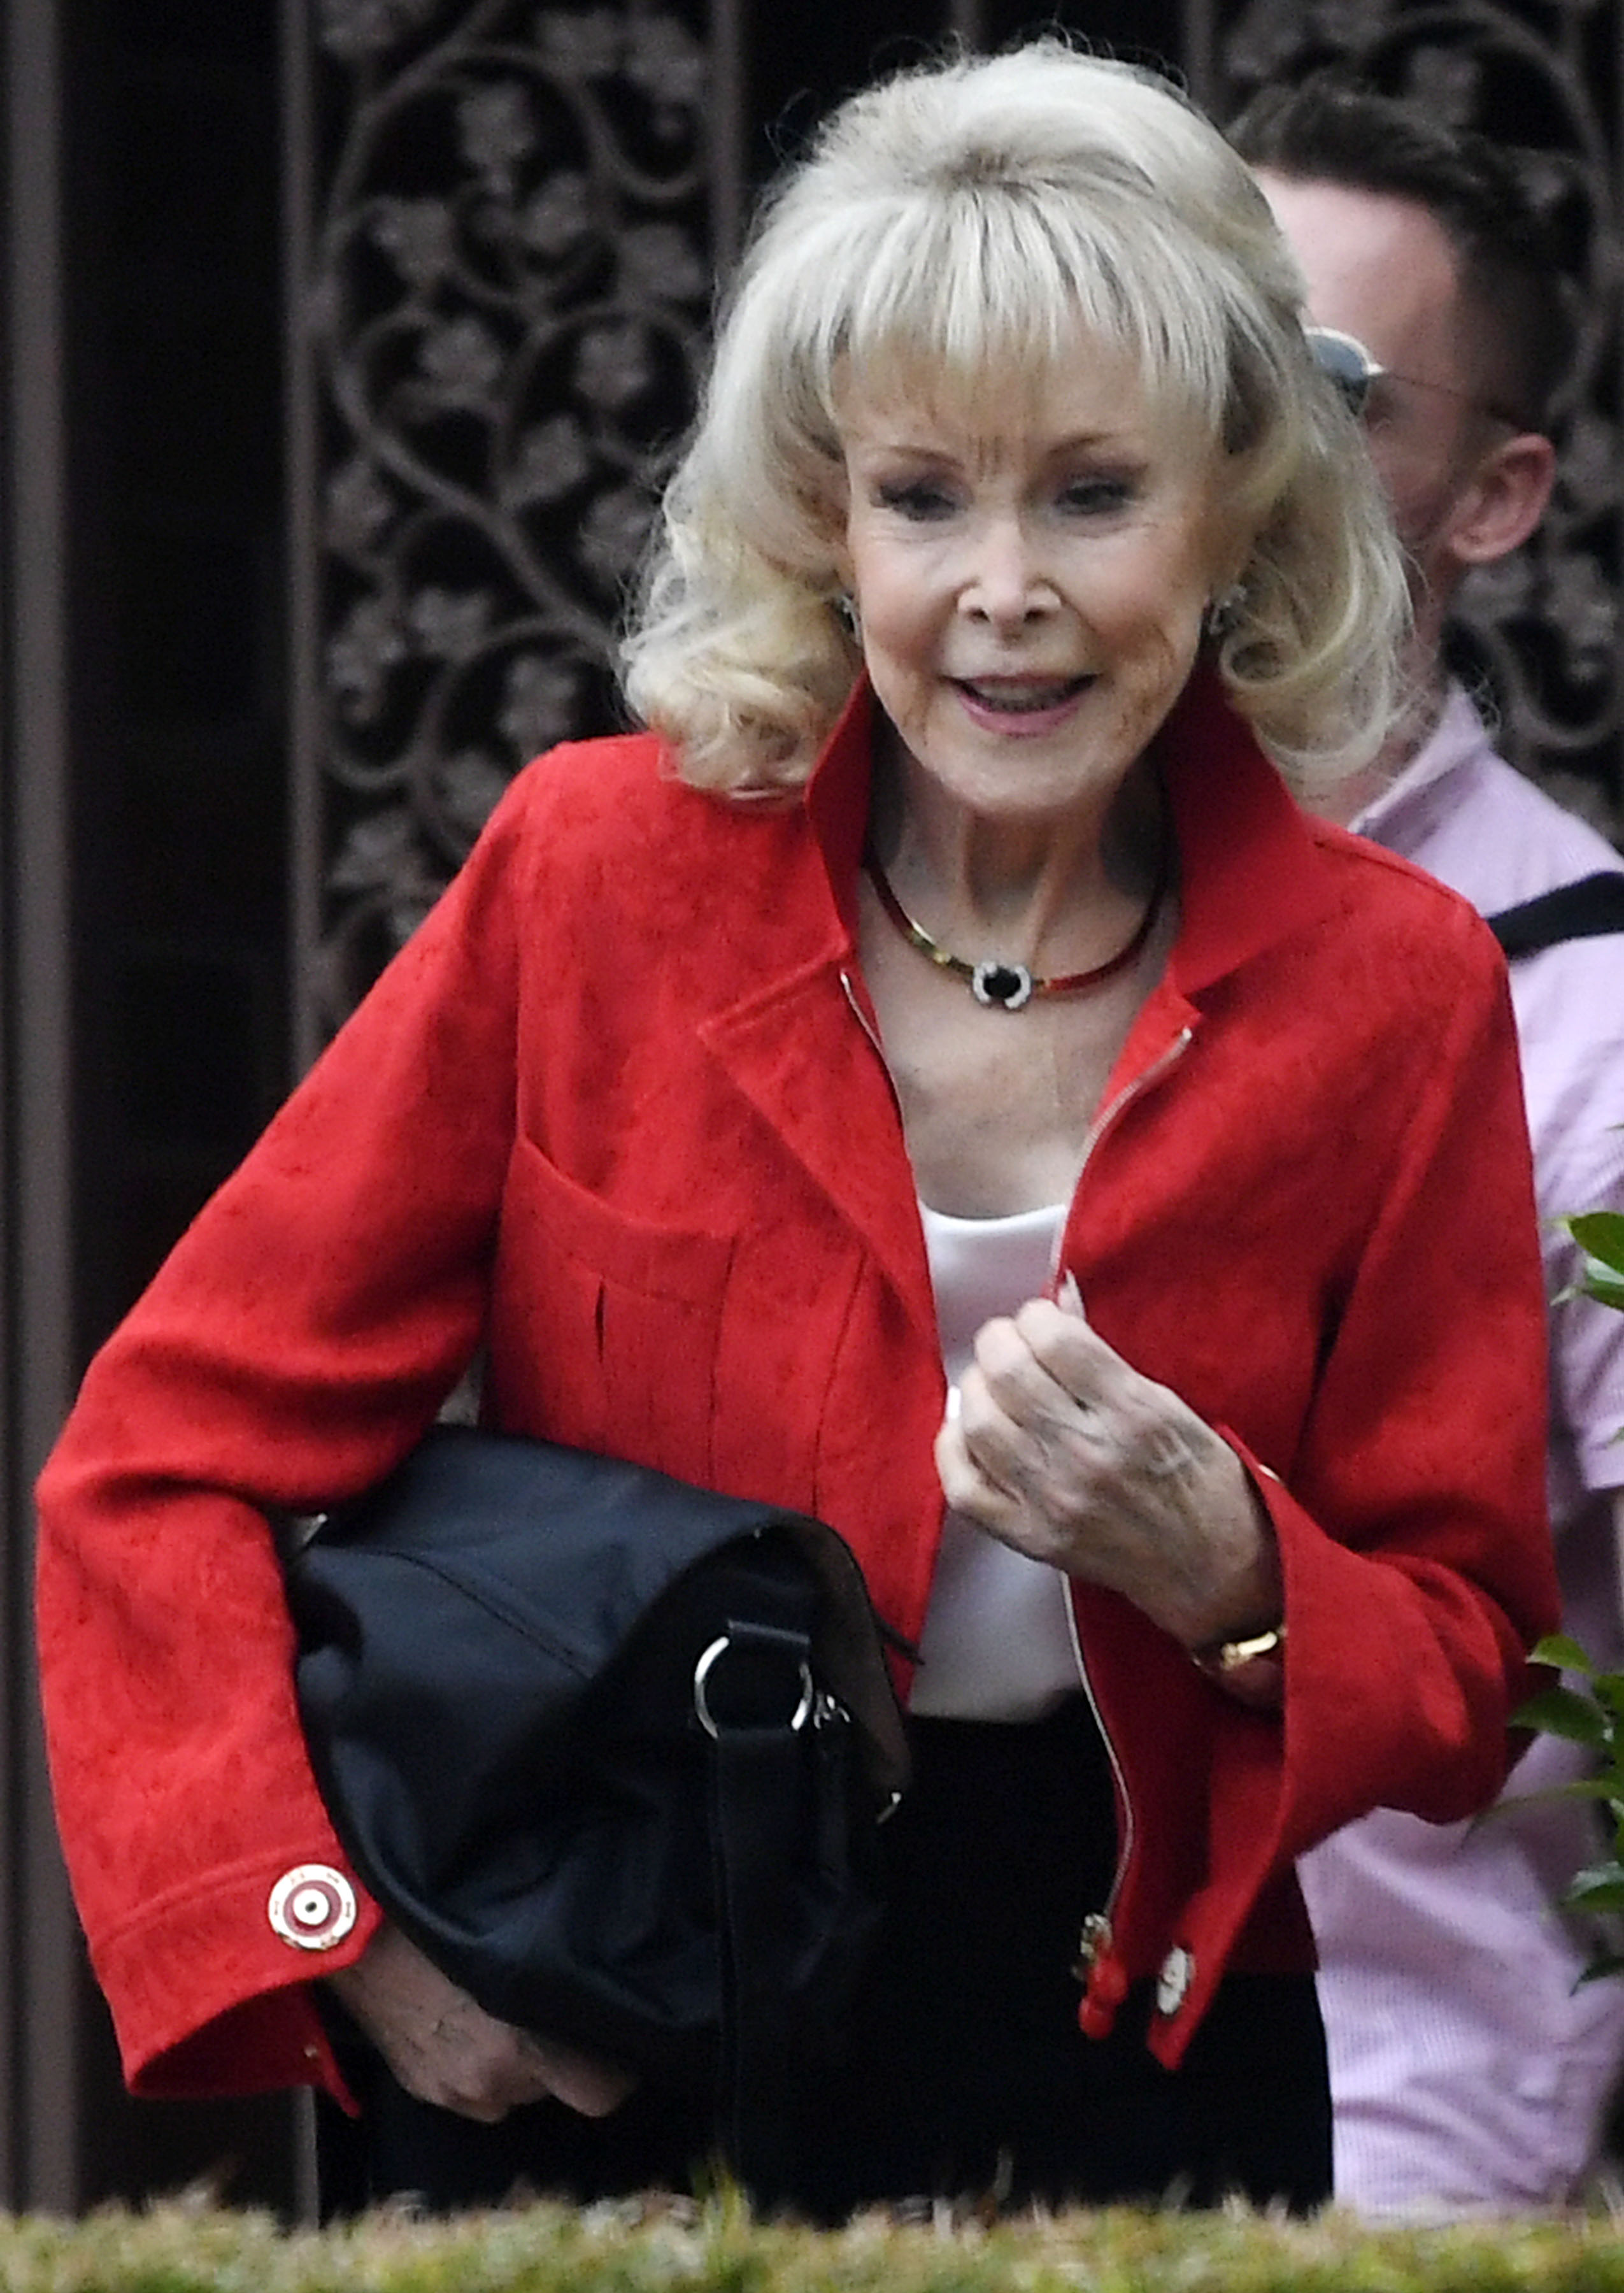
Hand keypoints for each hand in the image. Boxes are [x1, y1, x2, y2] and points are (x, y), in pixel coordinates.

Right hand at [325, 1921, 636, 2123]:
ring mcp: (453, 2090)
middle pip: (558, 2091)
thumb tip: (602, 1958)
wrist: (349, 1929)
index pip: (602, 2091)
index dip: (617, 2068)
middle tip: (558, 2019)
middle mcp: (493, 2079)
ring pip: (513, 2093)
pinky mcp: (419, 2089)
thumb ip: (559, 1966)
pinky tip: (464, 2024)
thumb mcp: (515, 1933)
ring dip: (518, 2068)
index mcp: (524, 2042)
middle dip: (563, 2063)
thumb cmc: (437, 1914)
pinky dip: (477, 2069)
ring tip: (505, 2014)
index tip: (619, 2037)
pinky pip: (470, 2092)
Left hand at [934, 1292, 1280, 1650]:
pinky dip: (953, 1449)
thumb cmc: (1197, 1478)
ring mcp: (1053, 1500)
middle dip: (999, 1341)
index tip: (1041, 1320)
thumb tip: (1059, 1298)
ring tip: (992, 1384)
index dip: (1036, 1316)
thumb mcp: (1167, 1403)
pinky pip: (964, 1487)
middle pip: (1008, 1374)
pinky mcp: (1030, 1537)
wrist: (1208, 1568)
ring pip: (979, 1423)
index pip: (1055, 1340)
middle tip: (1010, 1343)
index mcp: (1132, 1413)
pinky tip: (968, 1430)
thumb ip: (1104, 1356)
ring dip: (976, 1388)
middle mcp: (1088, 1454)